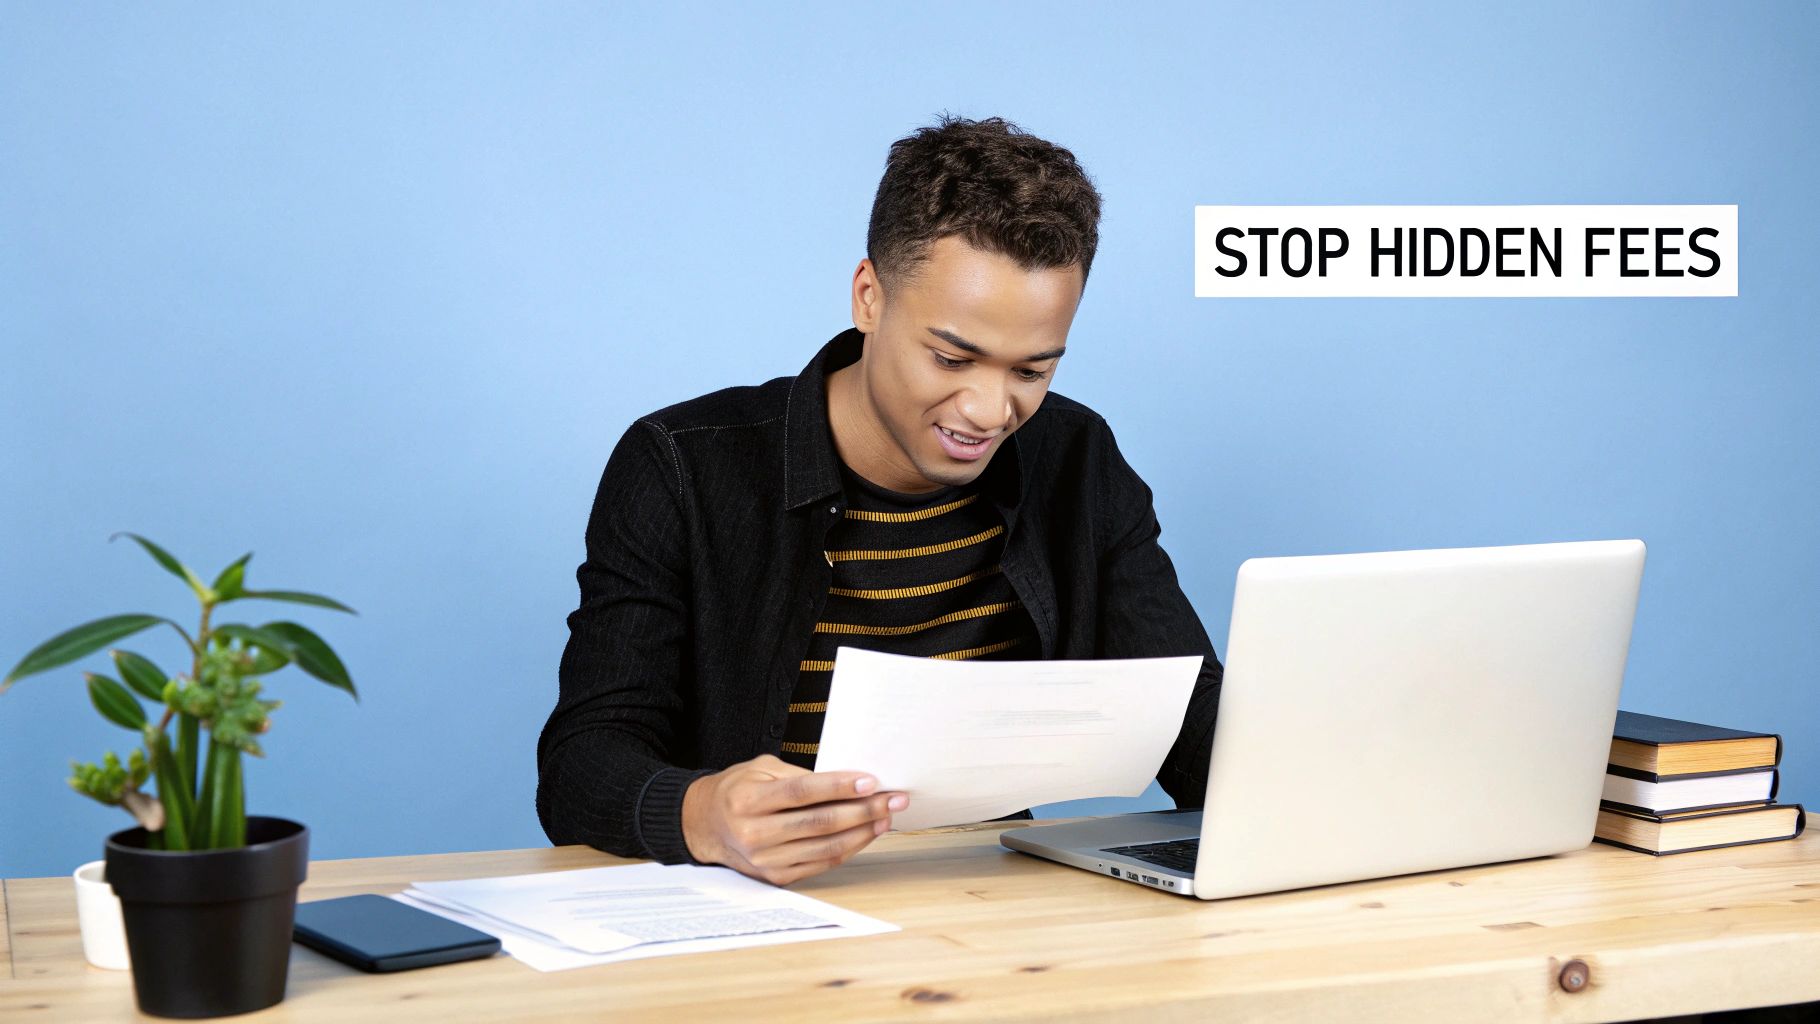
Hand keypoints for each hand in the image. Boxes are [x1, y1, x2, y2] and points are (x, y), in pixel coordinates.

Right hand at [681, 754, 907, 884]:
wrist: (704, 825)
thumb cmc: (736, 791)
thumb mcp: (760, 769)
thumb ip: (799, 776)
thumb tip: (847, 782)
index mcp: (748, 800)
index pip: (802, 793)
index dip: (839, 787)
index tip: (870, 781)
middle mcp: (755, 833)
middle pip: (820, 823)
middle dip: (864, 810)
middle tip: (893, 799)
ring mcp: (765, 860)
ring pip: (826, 847)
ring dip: (863, 832)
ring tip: (886, 816)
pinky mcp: (775, 877)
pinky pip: (821, 864)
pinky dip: (848, 849)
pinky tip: (864, 834)